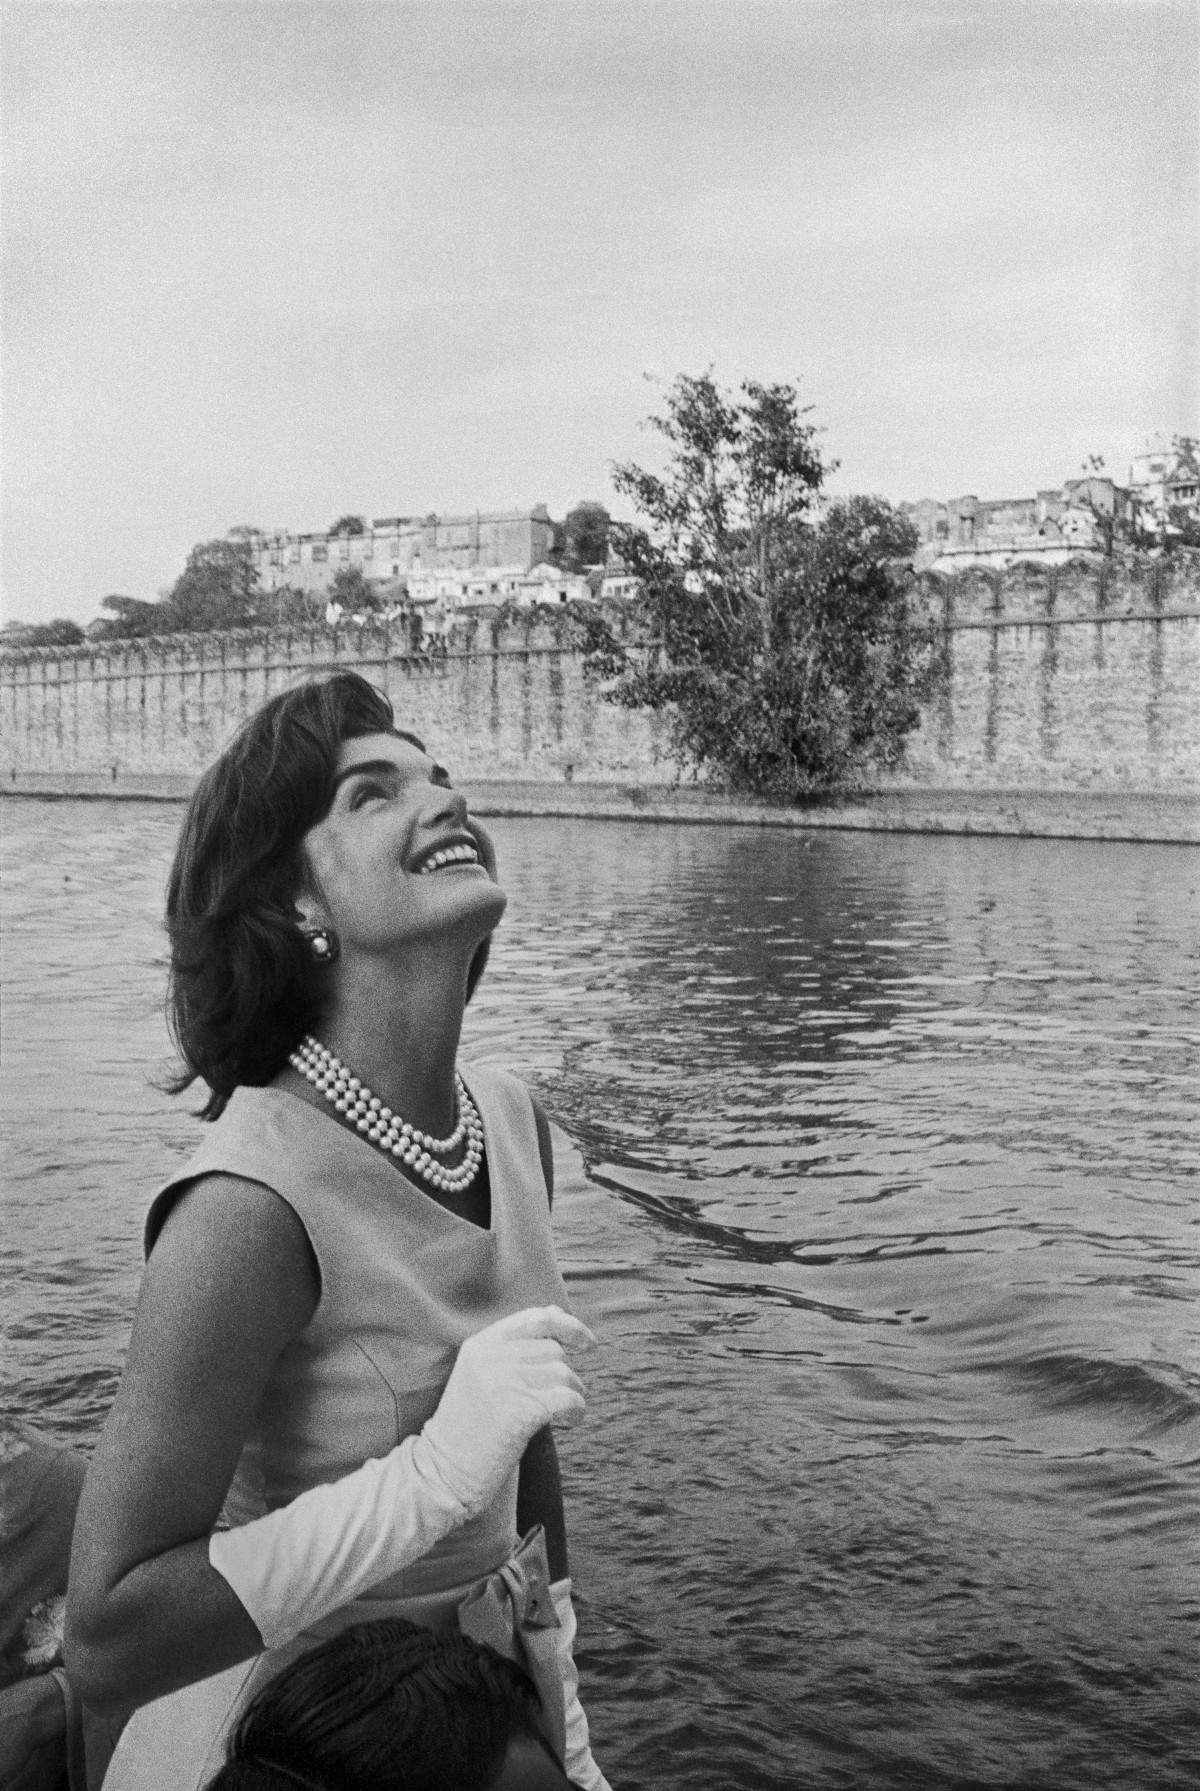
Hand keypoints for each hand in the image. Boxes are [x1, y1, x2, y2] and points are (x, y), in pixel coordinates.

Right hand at [421, 1307, 594, 1514]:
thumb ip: (516, 1346)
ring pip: (562, 1373)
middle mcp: (491, 1357)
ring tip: (566, 1413)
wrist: (443, 1472)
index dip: (568, 1325)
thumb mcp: (483, 1375)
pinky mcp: (518, 1411)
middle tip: (566, 1396)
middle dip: (567, 1373)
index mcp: (481, 1344)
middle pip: (553, 1349)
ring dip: (574, 1392)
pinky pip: (567, 1398)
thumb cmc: (470, 1427)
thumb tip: (558, 1313)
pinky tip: (571, 1422)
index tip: (588, 1342)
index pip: (536, 1318)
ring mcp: (503, 1382)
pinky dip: (577, 1410)